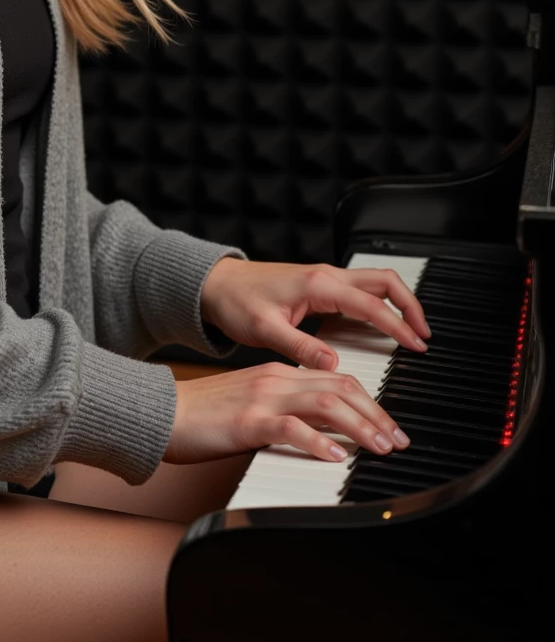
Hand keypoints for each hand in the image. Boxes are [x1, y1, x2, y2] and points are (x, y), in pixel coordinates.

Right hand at [164, 363, 411, 464]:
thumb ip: (283, 410)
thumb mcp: (250, 404)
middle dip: (376, 413)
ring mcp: (262, 398)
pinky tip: (336, 456)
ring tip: (380, 447)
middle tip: (398, 440)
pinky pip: (291, 427)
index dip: (368, 401)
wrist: (161, 411)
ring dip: (360, 426)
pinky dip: (319, 441)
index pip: (336, 378)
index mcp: (277, 373)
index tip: (388, 425)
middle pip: (340, 387)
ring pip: (325, 403)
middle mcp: (275, 379)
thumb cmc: (201, 414)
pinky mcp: (248, 421)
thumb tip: (319, 432)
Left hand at [199, 257, 430, 369]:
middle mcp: (326, 276)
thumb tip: (333, 364)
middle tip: (425, 335)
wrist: (217, 284)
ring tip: (411, 332)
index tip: (416, 346)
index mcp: (318, 285)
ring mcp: (324, 278)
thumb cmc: (236, 302)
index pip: (371, 304)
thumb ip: (299, 346)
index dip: (397, 326)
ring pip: (375, 282)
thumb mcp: (264, 329)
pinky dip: (380, 303)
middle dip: (410, 305)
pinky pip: (360, 289)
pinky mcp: (320, 285)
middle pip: (384, 281)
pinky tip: (382, 326)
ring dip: (397, 302)